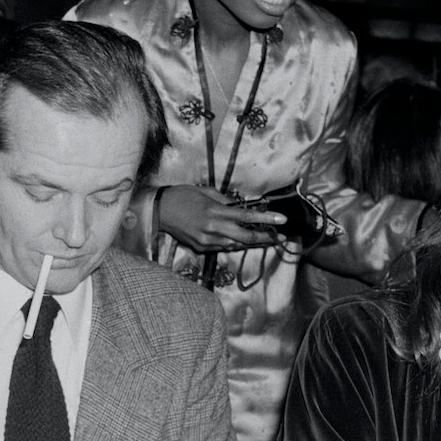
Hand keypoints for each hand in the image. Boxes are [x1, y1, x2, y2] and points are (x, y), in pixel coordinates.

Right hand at [157, 185, 285, 252]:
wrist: (158, 211)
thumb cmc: (182, 196)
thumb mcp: (205, 191)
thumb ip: (225, 200)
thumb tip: (240, 206)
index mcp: (215, 211)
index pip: (247, 217)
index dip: (267, 219)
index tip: (283, 220)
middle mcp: (213, 229)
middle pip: (246, 238)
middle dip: (264, 238)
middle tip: (278, 237)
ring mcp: (207, 241)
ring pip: (236, 245)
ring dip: (250, 242)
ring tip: (262, 238)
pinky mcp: (201, 248)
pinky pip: (223, 248)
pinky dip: (233, 243)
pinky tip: (238, 239)